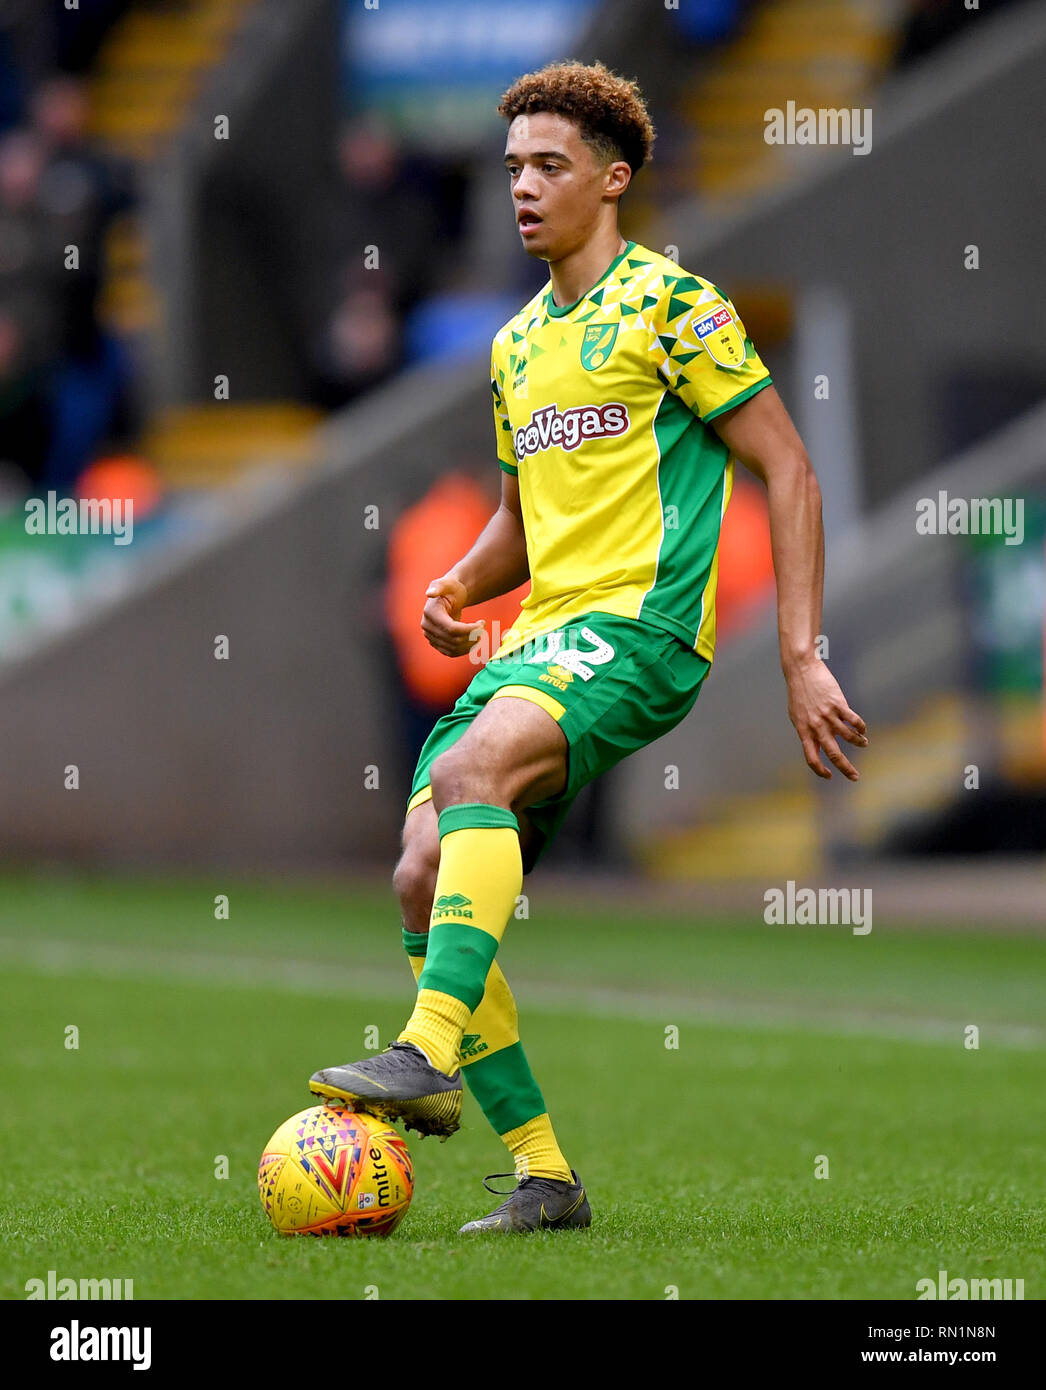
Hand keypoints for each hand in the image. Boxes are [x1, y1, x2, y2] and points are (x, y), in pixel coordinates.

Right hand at [420, 576, 485, 657]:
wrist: (449, 597)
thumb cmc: (451, 588)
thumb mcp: (448, 583)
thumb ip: (439, 586)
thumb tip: (429, 593)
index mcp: (430, 613)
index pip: (451, 628)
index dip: (469, 629)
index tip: (482, 623)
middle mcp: (427, 626)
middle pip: (453, 640)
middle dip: (472, 636)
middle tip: (482, 627)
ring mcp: (430, 636)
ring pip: (453, 649)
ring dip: (470, 644)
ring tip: (480, 634)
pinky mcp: (436, 643)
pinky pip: (451, 652)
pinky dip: (464, 650)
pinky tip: (473, 641)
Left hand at [785, 656, 867, 780]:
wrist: (801, 670)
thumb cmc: (799, 693)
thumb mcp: (797, 715)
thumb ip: (806, 731)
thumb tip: (814, 744)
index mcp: (803, 731)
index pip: (811, 758)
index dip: (820, 770)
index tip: (829, 776)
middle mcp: (816, 726)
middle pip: (833, 754)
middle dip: (846, 768)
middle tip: (855, 777)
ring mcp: (827, 715)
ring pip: (848, 737)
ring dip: (858, 743)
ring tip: (863, 743)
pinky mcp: (838, 704)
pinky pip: (854, 720)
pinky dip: (861, 727)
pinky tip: (863, 730)